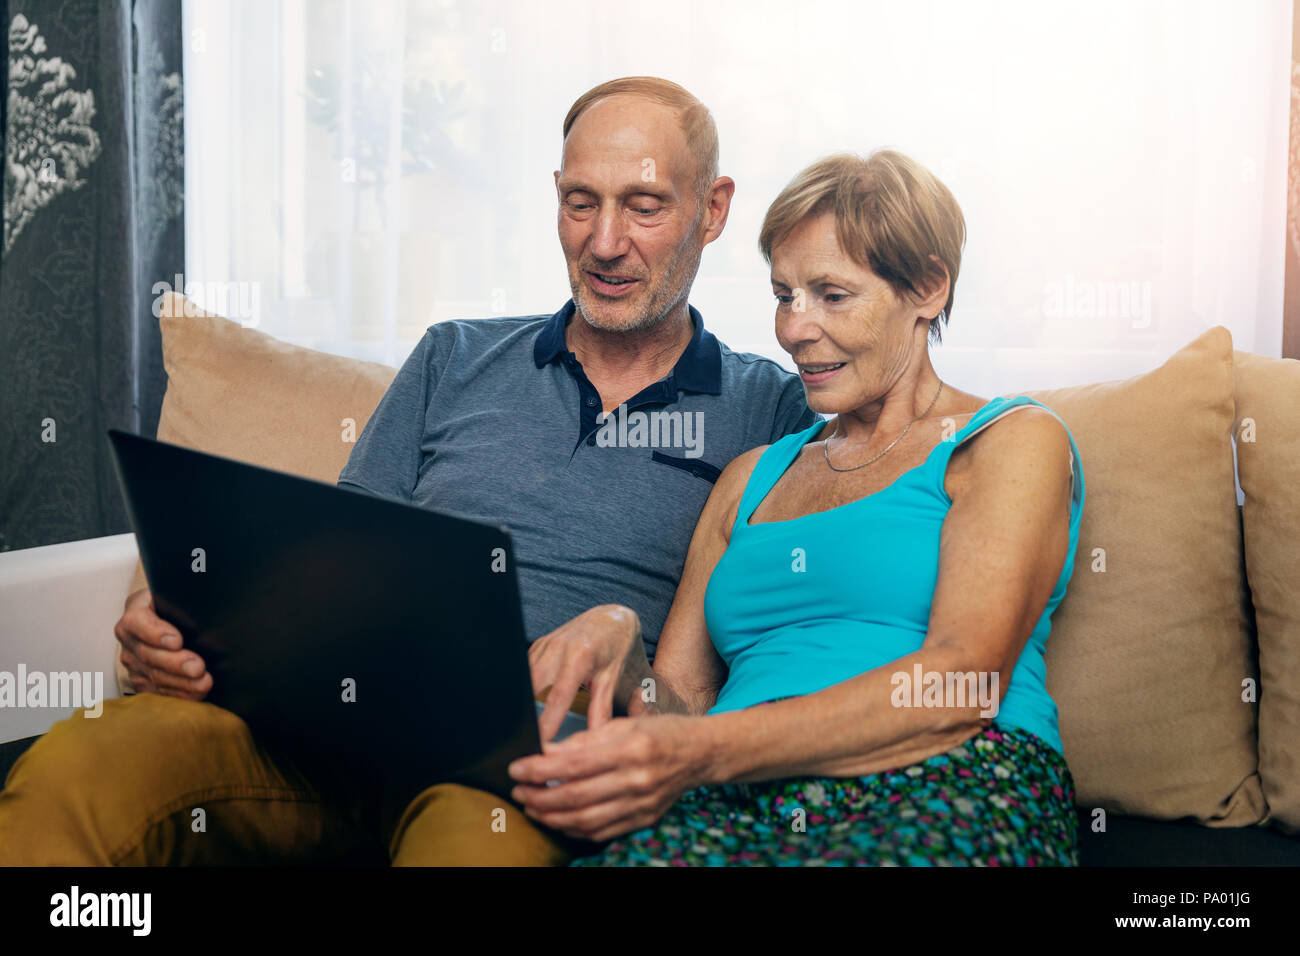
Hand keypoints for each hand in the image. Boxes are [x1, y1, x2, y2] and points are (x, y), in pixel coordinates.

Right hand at [114, 588, 211, 699]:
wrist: (176, 621)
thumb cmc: (182, 605)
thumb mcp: (181, 595)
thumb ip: (188, 597)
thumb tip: (208, 598)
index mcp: (137, 609)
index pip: (138, 621)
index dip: (155, 632)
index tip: (177, 640)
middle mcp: (129, 637)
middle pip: (148, 654)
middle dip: (175, 663)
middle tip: (198, 667)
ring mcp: (133, 660)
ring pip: (153, 675)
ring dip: (181, 682)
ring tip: (203, 683)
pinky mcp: (141, 679)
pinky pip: (158, 691)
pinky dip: (179, 694)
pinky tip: (197, 693)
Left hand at [507, 714, 707, 841]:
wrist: (702, 753)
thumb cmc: (662, 732)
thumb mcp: (625, 723)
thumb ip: (585, 739)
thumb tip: (546, 752)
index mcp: (631, 748)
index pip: (574, 764)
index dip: (540, 769)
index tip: (517, 768)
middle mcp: (637, 779)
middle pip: (576, 796)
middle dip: (539, 796)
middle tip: (518, 790)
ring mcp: (642, 804)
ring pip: (586, 820)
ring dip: (552, 817)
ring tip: (532, 806)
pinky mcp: (644, 819)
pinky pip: (602, 832)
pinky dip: (575, 829)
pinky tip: (559, 819)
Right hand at [529, 604, 648, 741]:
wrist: (609, 619)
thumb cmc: (616, 650)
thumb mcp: (614, 680)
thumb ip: (603, 710)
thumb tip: (596, 739)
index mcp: (579, 656)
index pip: (557, 697)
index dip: (545, 723)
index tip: (538, 743)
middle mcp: (557, 648)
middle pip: (530, 687)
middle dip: (523, 714)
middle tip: (523, 740)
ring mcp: (543, 645)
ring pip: (522, 678)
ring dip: (519, 702)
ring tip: (519, 728)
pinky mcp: (535, 646)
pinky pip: (523, 671)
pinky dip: (520, 690)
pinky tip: (521, 708)